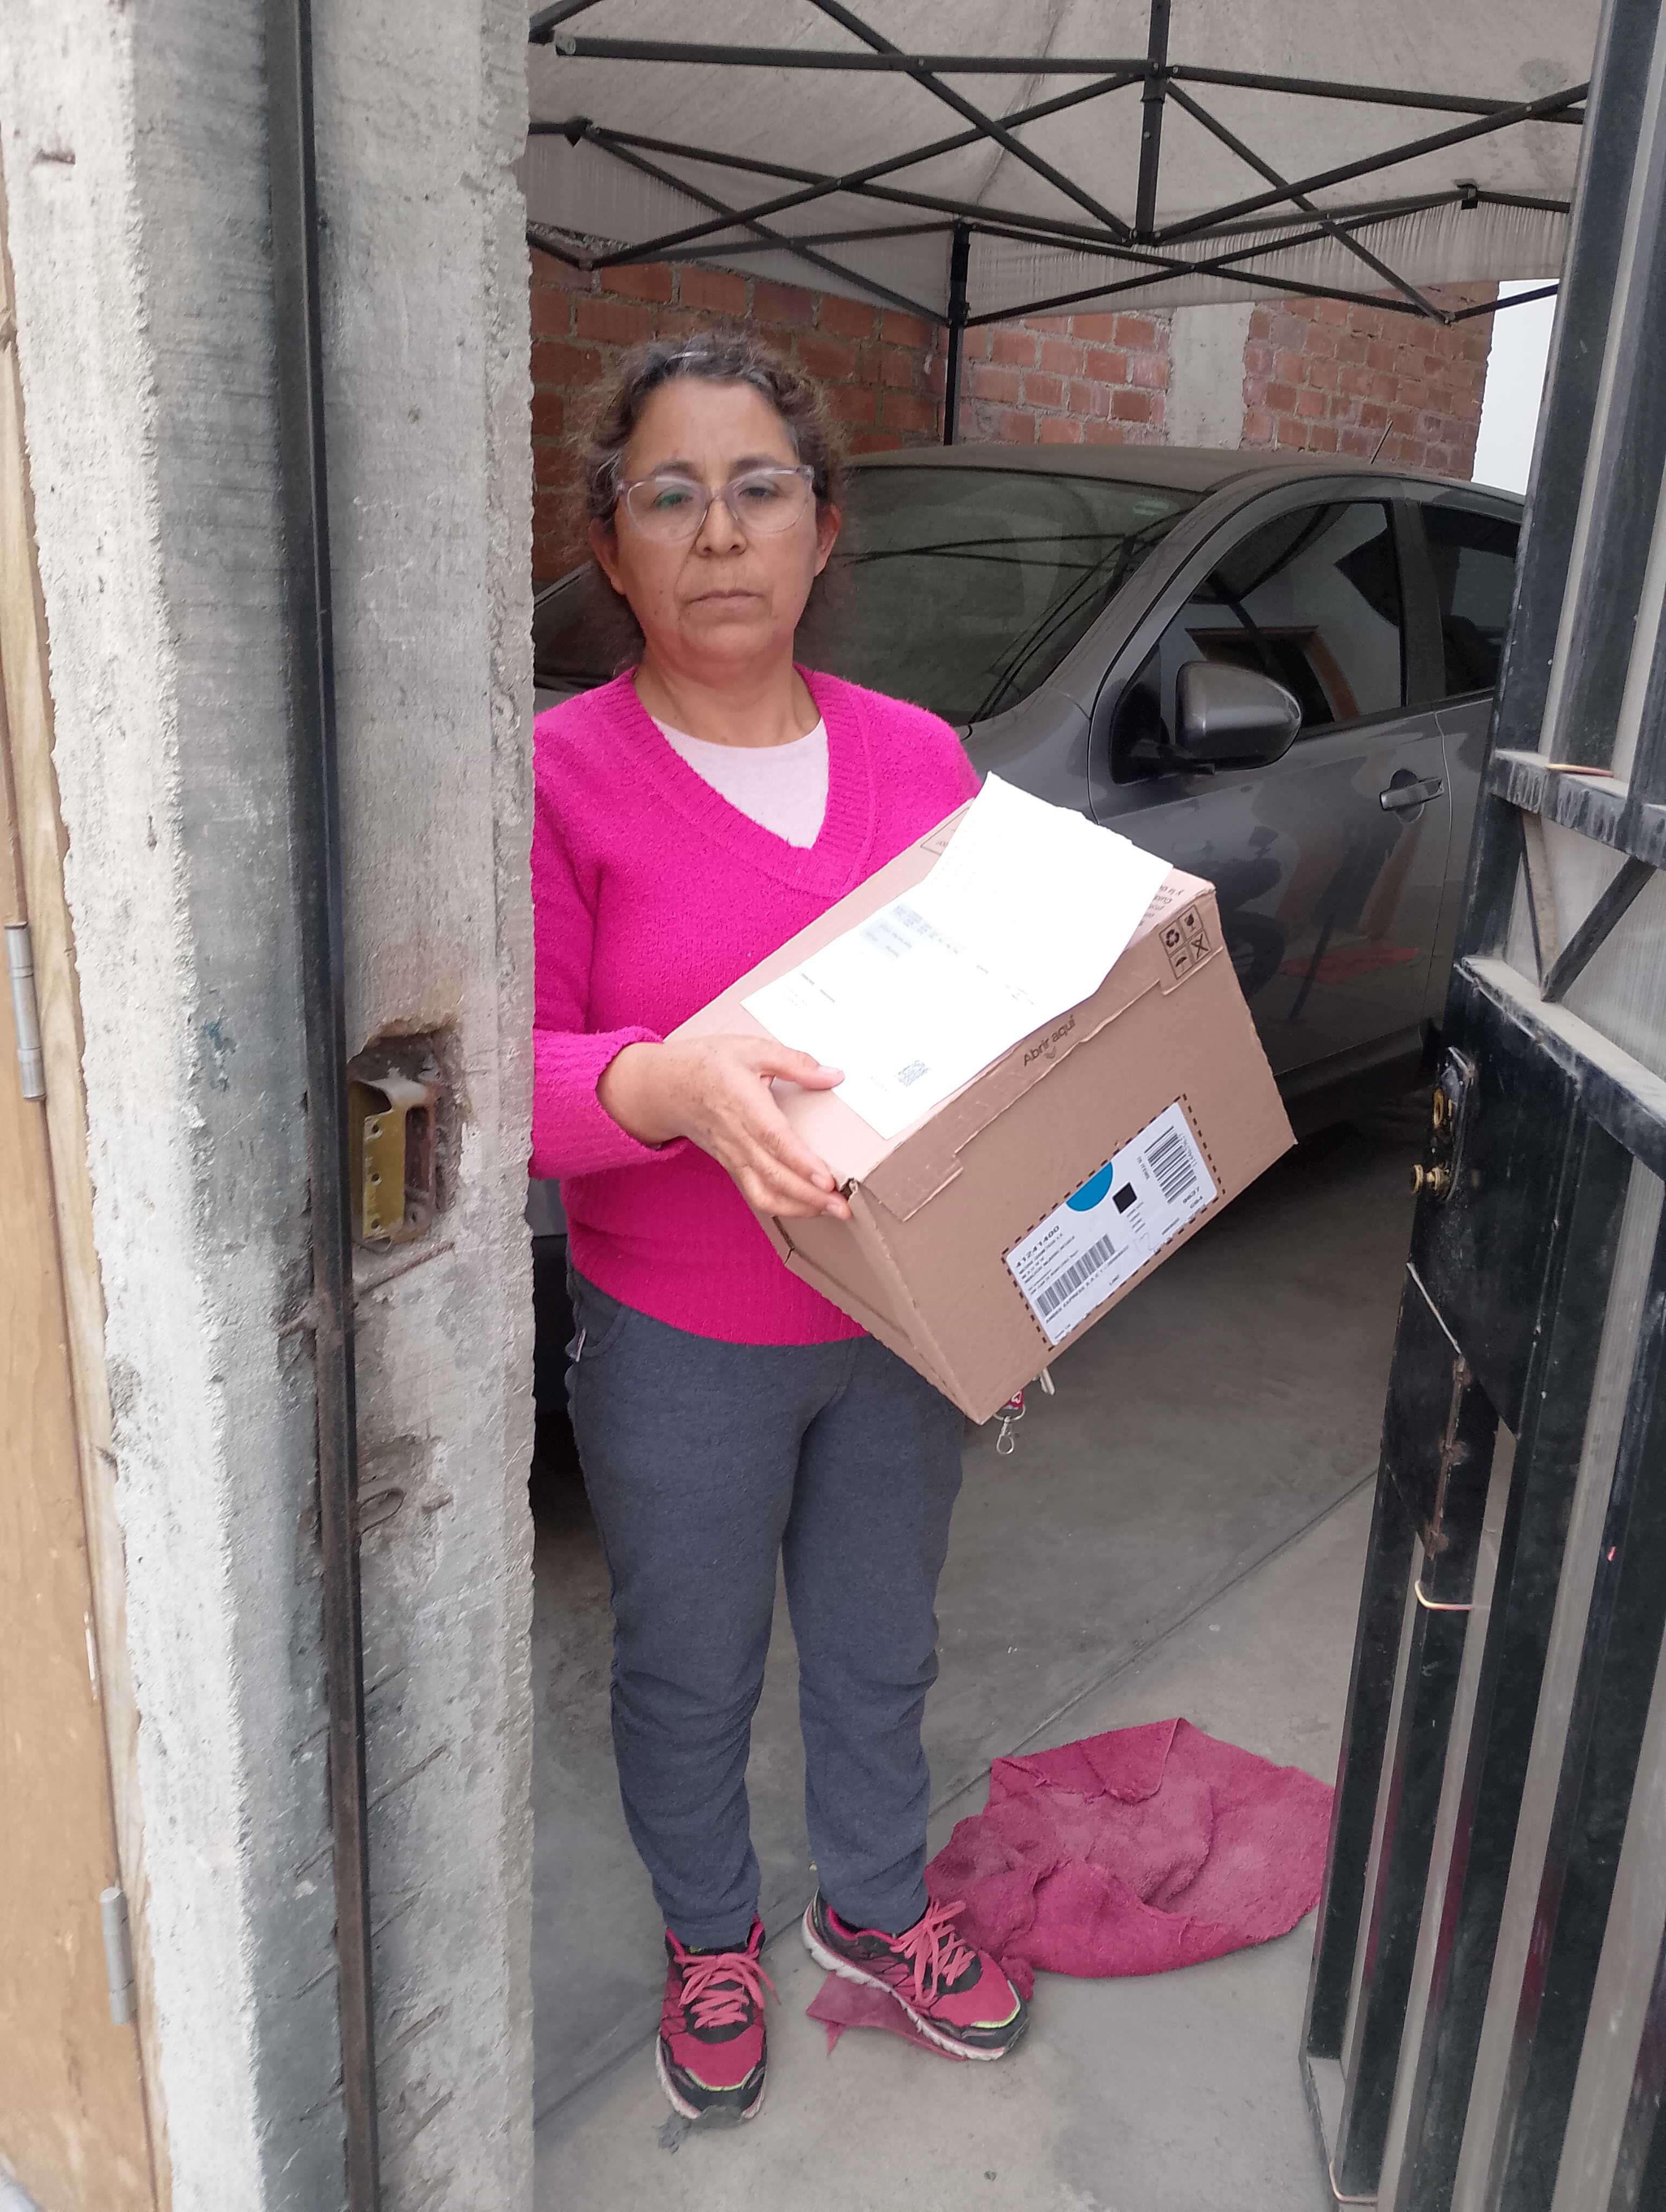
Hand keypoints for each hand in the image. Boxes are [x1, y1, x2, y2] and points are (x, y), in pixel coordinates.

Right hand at [598, 1036, 850, 1219]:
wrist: (664, 1087)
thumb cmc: (707, 1064)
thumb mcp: (752, 1048)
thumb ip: (794, 1062)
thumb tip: (833, 1075)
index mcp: (743, 1103)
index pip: (774, 1139)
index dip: (801, 1162)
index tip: (827, 1179)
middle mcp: (737, 1136)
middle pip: (774, 1174)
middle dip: (810, 1196)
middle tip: (842, 1207)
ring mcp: (732, 1155)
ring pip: (763, 1192)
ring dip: (798, 1207)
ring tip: (829, 1211)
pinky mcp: (731, 1165)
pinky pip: (755, 1193)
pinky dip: (781, 1205)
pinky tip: (805, 1207)